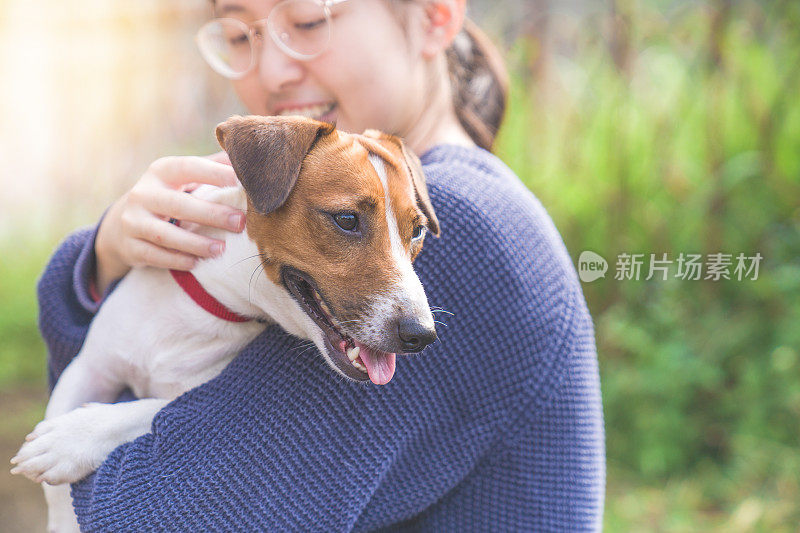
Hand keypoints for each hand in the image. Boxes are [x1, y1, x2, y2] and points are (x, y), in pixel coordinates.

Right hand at [94, 151, 244, 292]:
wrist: (124, 223)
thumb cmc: (169, 195)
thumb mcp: (183, 176)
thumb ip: (212, 165)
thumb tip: (244, 153)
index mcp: (161, 171)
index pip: (188, 167)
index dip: (212, 173)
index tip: (238, 180)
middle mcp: (143, 193)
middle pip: (178, 204)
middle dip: (211, 214)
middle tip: (240, 222)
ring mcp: (133, 221)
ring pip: (165, 234)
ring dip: (195, 243)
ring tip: (221, 249)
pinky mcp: (130, 247)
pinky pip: (155, 256)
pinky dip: (177, 260)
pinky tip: (197, 263)